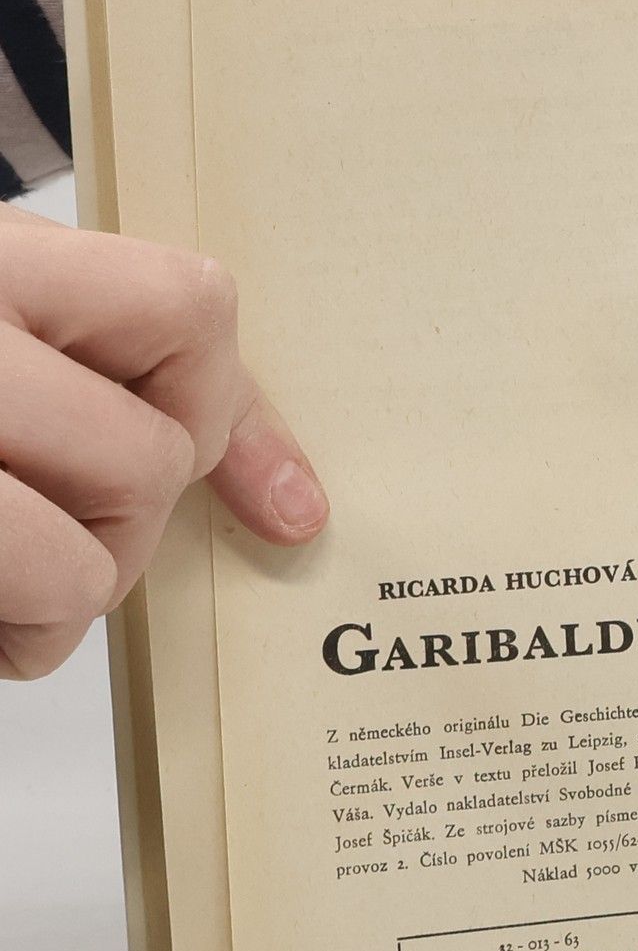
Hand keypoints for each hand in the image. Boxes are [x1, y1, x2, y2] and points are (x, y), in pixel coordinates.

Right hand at [0, 208, 327, 678]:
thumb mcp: (17, 320)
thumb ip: (155, 381)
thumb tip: (296, 510)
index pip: (190, 310)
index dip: (209, 396)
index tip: (176, 435)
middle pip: (146, 461)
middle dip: (123, 520)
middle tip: (51, 510)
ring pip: (80, 569)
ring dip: (58, 599)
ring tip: (5, 570)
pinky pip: (17, 626)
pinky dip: (9, 640)